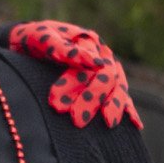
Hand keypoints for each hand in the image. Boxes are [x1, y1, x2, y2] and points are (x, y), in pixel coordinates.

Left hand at [4, 19, 141, 129]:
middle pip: (106, 78)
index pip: (89, 65)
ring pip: (117, 87)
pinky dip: (127, 108)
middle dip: (92, 99)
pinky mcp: (105, 83)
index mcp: (89, 42)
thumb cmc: (35, 39)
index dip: (74, 84)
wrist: (27, 42)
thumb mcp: (45, 39)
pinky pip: (120, 95)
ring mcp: (106, 68)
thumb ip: (65, 49)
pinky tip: (136, 124)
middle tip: (76, 120)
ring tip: (108, 123)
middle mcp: (102, 55)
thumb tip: (95, 62)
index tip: (56, 103)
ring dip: (113, 105)